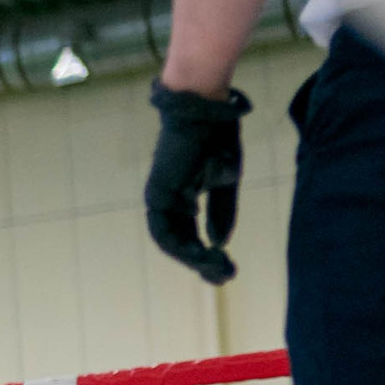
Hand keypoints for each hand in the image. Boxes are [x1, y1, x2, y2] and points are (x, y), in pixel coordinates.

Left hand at [145, 81, 249, 284]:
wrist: (207, 109)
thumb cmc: (217, 139)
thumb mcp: (226, 182)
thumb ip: (221, 212)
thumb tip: (218, 244)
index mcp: (181, 199)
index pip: (188, 236)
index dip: (204, 256)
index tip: (226, 269)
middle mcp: (166, 201)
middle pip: (179, 244)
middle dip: (201, 263)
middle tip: (225, 275)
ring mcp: (159, 198)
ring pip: (170, 242)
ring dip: (192, 259)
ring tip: (218, 268)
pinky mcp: (158, 192)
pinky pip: (165, 230)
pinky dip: (182, 246)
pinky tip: (203, 253)